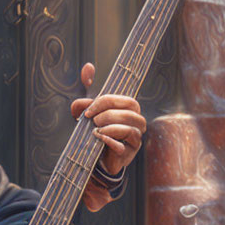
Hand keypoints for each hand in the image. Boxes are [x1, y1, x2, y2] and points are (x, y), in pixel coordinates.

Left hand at [72, 63, 146, 211]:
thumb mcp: (89, 110)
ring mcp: (135, 138)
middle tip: (92, 121)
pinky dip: (110, 141)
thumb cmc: (97, 130)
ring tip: (95, 130)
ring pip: (129, 128)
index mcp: (130, 108)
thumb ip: (88, 90)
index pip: (122, 100)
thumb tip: (88, 67)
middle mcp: (137, 121)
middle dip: (108, 114)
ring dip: (110, 127)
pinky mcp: (129, 154)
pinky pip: (123, 146)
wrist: (97, 157)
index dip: (103, 103)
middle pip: (129, 111)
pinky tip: (99, 139)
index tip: (87, 112)